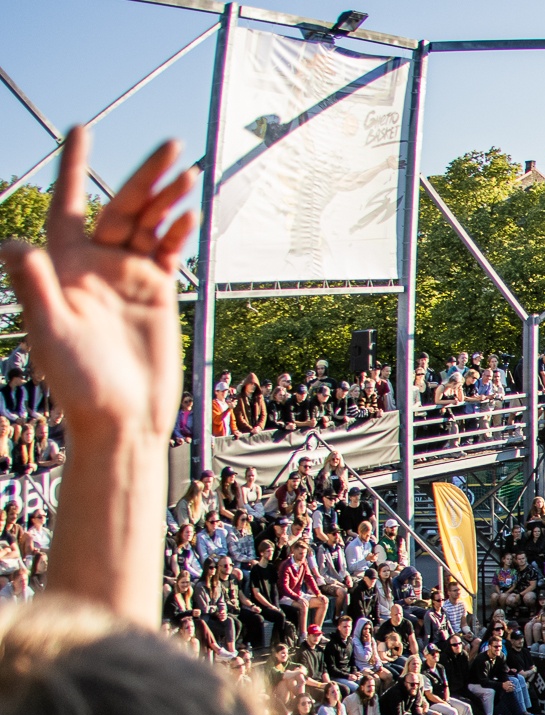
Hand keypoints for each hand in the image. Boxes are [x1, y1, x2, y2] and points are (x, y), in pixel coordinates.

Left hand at [1, 130, 193, 441]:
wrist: (121, 417)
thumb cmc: (77, 383)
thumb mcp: (51, 333)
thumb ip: (35, 287)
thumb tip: (14, 244)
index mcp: (64, 266)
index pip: (68, 205)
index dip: (73, 168)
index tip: (81, 130)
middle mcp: (96, 265)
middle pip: (121, 207)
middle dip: (145, 176)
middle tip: (171, 145)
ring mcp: (128, 278)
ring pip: (150, 226)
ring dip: (169, 200)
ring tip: (189, 175)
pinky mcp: (156, 295)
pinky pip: (169, 253)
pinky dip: (180, 233)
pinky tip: (190, 215)